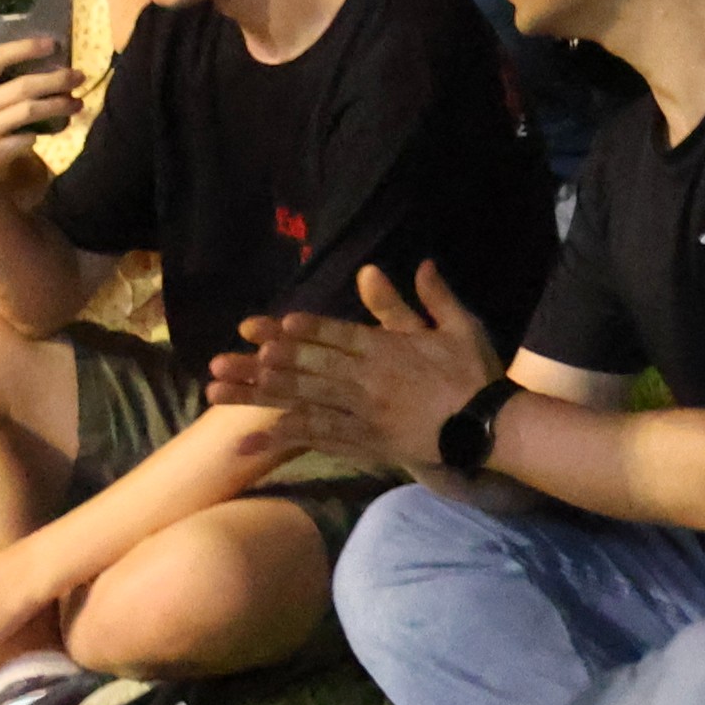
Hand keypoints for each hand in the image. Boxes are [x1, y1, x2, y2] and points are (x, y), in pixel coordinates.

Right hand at [0, 30, 83, 203]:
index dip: (26, 48)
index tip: (54, 44)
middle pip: (23, 87)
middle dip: (57, 81)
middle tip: (80, 77)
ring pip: (28, 112)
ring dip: (58, 106)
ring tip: (77, 103)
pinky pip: (24, 140)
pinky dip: (41, 133)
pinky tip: (53, 129)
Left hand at [207, 261, 503, 470]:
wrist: (486, 427)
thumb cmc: (473, 374)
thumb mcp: (459, 326)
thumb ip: (432, 297)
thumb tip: (420, 263)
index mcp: (389, 349)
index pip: (340, 336)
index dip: (306, 331)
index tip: (271, 325)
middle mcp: (368, 381)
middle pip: (310, 369)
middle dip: (264, 364)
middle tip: (222, 362)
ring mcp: (362, 414)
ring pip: (303, 403)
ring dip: (259, 399)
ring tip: (219, 396)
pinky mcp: (363, 442)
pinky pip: (317, 439)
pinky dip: (282, 439)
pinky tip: (250, 441)